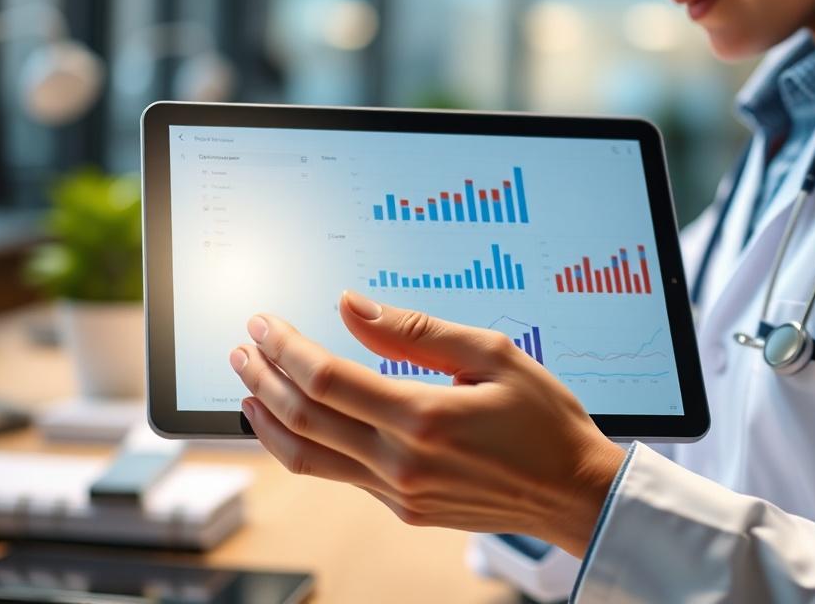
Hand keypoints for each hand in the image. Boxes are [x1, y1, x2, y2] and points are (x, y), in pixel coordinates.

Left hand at [229, 290, 625, 557]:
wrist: (573, 493)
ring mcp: (399, 493)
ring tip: (247, 385)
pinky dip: (302, 445)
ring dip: (269, 417)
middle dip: (264, 376)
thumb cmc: (544, 420)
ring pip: (307, 457)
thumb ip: (415, 331)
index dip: (286, 347)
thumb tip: (351, 305)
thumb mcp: (492, 354)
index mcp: (424, 418)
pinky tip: (293, 422)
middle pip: (305, 417)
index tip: (264, 322)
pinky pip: (336, 476)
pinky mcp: (403, 509)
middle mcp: (402, 463)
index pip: (327, 379)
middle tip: (242, 347)